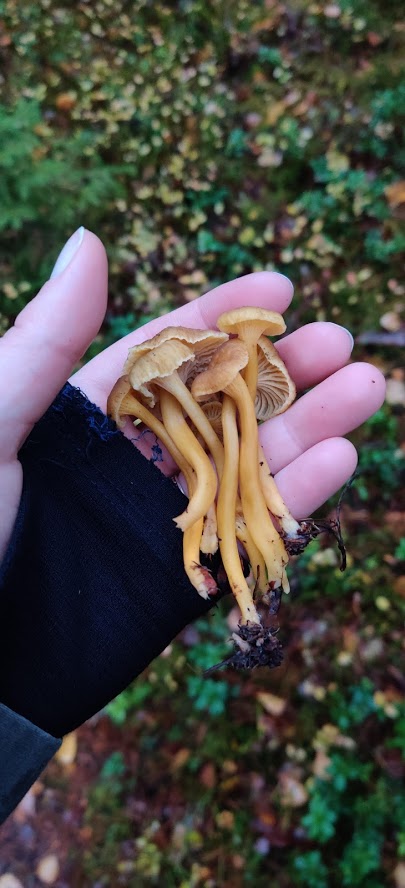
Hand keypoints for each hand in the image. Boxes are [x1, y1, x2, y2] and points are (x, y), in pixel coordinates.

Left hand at [0, 229, 385, 560]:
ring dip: (309, 425)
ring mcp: (159, 517)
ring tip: (366, 389)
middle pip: (221, 404)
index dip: (224, 317)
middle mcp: (130, 458)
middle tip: (338, 343)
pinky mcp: (177, 577)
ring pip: (248, 462)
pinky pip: (246, 532)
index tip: (280, 290)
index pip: (167, 351)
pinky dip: (296, 498)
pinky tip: (341, 459)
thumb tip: (90, 238)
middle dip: (281, 371)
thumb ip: (47, 340)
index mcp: (87, 413)